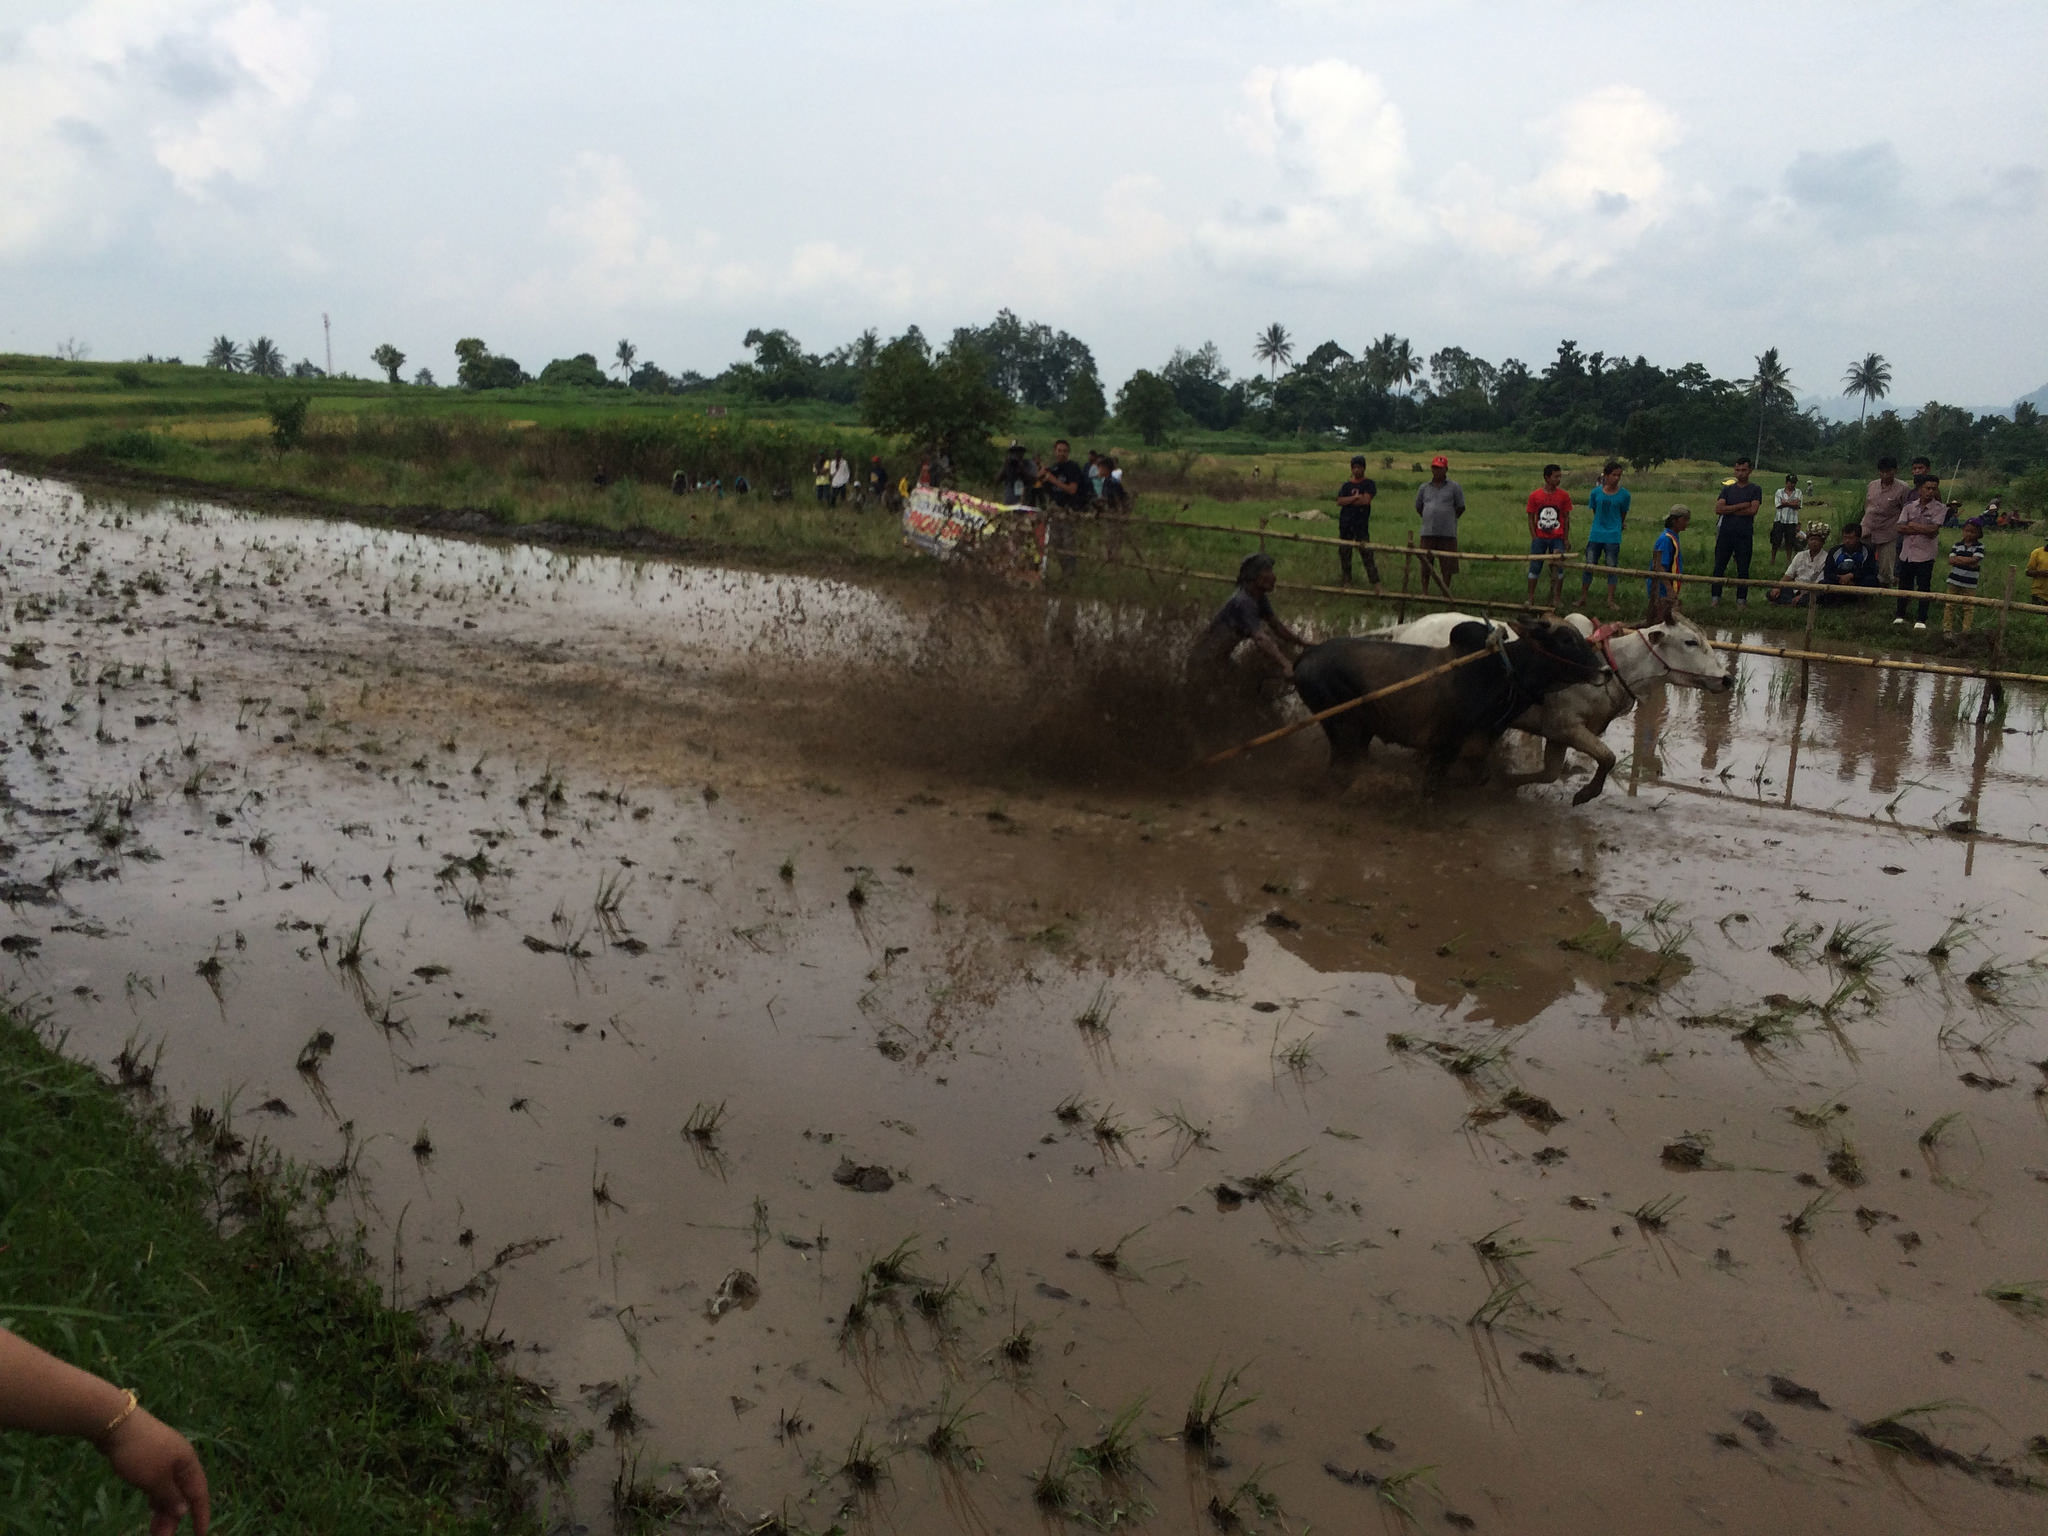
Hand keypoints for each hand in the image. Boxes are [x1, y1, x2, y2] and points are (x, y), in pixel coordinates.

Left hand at [102, 1409, 209, 1534]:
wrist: (116, 1424)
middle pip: (183, 1494)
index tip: (201, 1535)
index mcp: (188, 1463)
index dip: (201, 1515)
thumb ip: (170, 1497)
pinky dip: (157, 1497)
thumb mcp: (155, 1480)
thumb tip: (184, 1511)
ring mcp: (165, 1458)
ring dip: (164, 1510)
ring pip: (169, 1490)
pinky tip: (150, 1506)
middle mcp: (180, 1461)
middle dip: (175, 1518)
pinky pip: (159, 1483)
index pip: (200, 1493)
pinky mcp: (150, 1458)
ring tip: (154, 1529)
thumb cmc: (140, 1452)